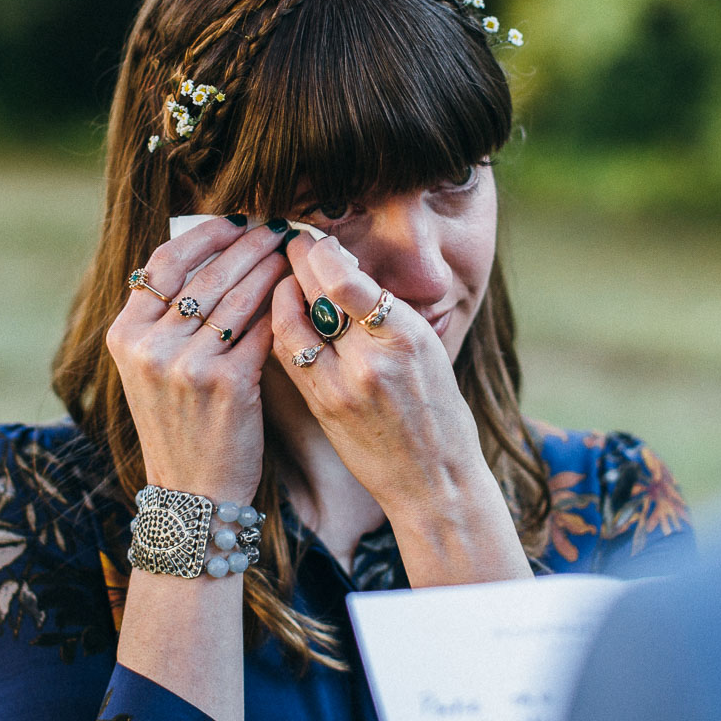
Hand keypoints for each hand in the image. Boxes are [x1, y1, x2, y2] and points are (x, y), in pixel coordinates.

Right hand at [106, 217, 293, 502]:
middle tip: (275, 226)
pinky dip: (281, 307)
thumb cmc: (180, 425)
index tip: (234, 219)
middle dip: (247, 243)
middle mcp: (150, 346)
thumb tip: (208, 256)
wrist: (192, 492)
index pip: (163, 263)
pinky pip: (260, 329)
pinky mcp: (227, 383)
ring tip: (292, 251)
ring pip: (237, 296)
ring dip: (270, 267)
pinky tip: (298, 293)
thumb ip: (165, 320)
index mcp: (125, 335)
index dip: (204, 235)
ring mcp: (187, 364)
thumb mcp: (150, 370)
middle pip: (206, 273)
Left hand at [269, 233, 487, 519]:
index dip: (321, 252)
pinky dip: (282, 327)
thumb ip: (388, 313)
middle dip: (298, 263)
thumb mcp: (429, 351)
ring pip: (291, 324)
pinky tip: (283, 315)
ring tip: (284, 277)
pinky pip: (290, 355)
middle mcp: (371, 360)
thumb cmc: (439, 412)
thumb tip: (344, 270)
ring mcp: (341, 387)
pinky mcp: (322, 407)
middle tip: (290, 243)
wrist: (434, 481)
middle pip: (316, 296)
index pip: (347, 280)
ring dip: (282, 294)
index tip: (314, 238)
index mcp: (406, 337)